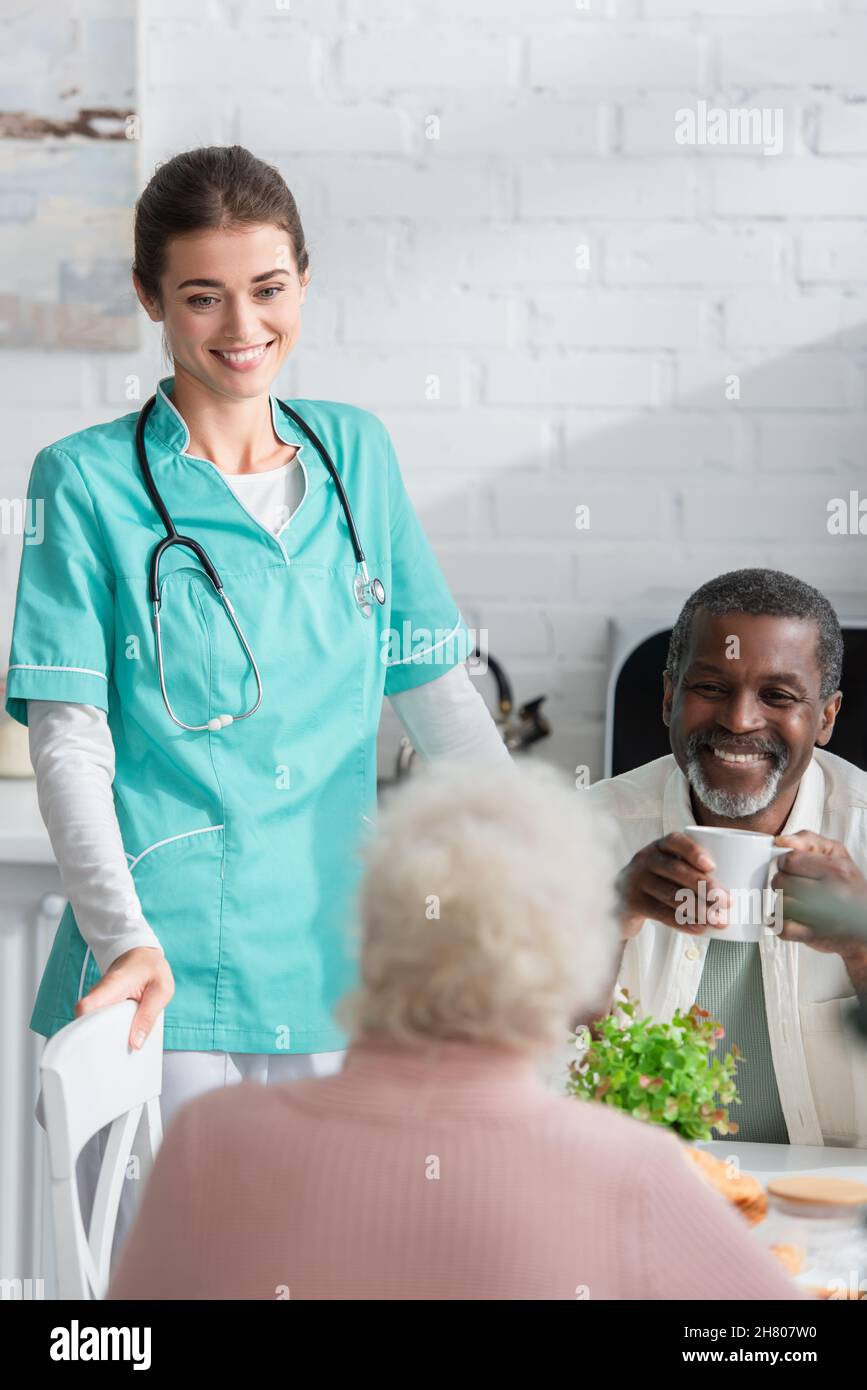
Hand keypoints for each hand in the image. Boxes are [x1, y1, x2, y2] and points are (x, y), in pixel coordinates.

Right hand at [74, 946, 173, 1049]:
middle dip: (92, 1040)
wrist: (142, 953)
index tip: (91, 1044)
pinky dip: (105, 1032)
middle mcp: (100, 993)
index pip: (87, 1007)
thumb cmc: (151, 968)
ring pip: (90, 1023)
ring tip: (114, 1054)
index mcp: (113, 986)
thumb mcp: (161, 989)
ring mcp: (98, 999)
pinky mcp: (101, 1005)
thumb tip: (136, 1043)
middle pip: (85, 1020)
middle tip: (108, 1058)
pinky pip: (98, 1021)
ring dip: (100, 1037)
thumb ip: (149, 1015)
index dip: (83, 1026)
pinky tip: (116, 1042)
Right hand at [616, 831, 729, 938]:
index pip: (675, 841)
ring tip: (719, 920)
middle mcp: (644, 859)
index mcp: (658, 846)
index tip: (713, 866)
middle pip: (676, 871)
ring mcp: (636, 881)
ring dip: (699, 909)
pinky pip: (661, 914)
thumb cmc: (659, 882)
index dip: (693, 851)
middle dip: (705, 887)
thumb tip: (746, 878)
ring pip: (671, 895)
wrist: (620, 901)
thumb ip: (694, 868)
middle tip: (727, 901)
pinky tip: (700, 929)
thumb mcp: (669, 868)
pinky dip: (684, 922)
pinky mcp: (632, 904)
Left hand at [772, 831, 866, 955]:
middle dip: (783, 882)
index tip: (793, 867)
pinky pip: (782, 927)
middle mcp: (831, 894)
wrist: (864, 924)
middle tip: (795, 885)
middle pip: (781, 881)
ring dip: (782, 902)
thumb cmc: (848, 884)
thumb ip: (808, 840)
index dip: (786, 862)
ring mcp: (822, 917)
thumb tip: (780, 841)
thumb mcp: (836, 853)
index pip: (791, 860)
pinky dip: (780, 923)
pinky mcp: (813, 936)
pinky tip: (790, 918)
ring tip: (795, 901)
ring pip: (779, 904)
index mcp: (837, 870)